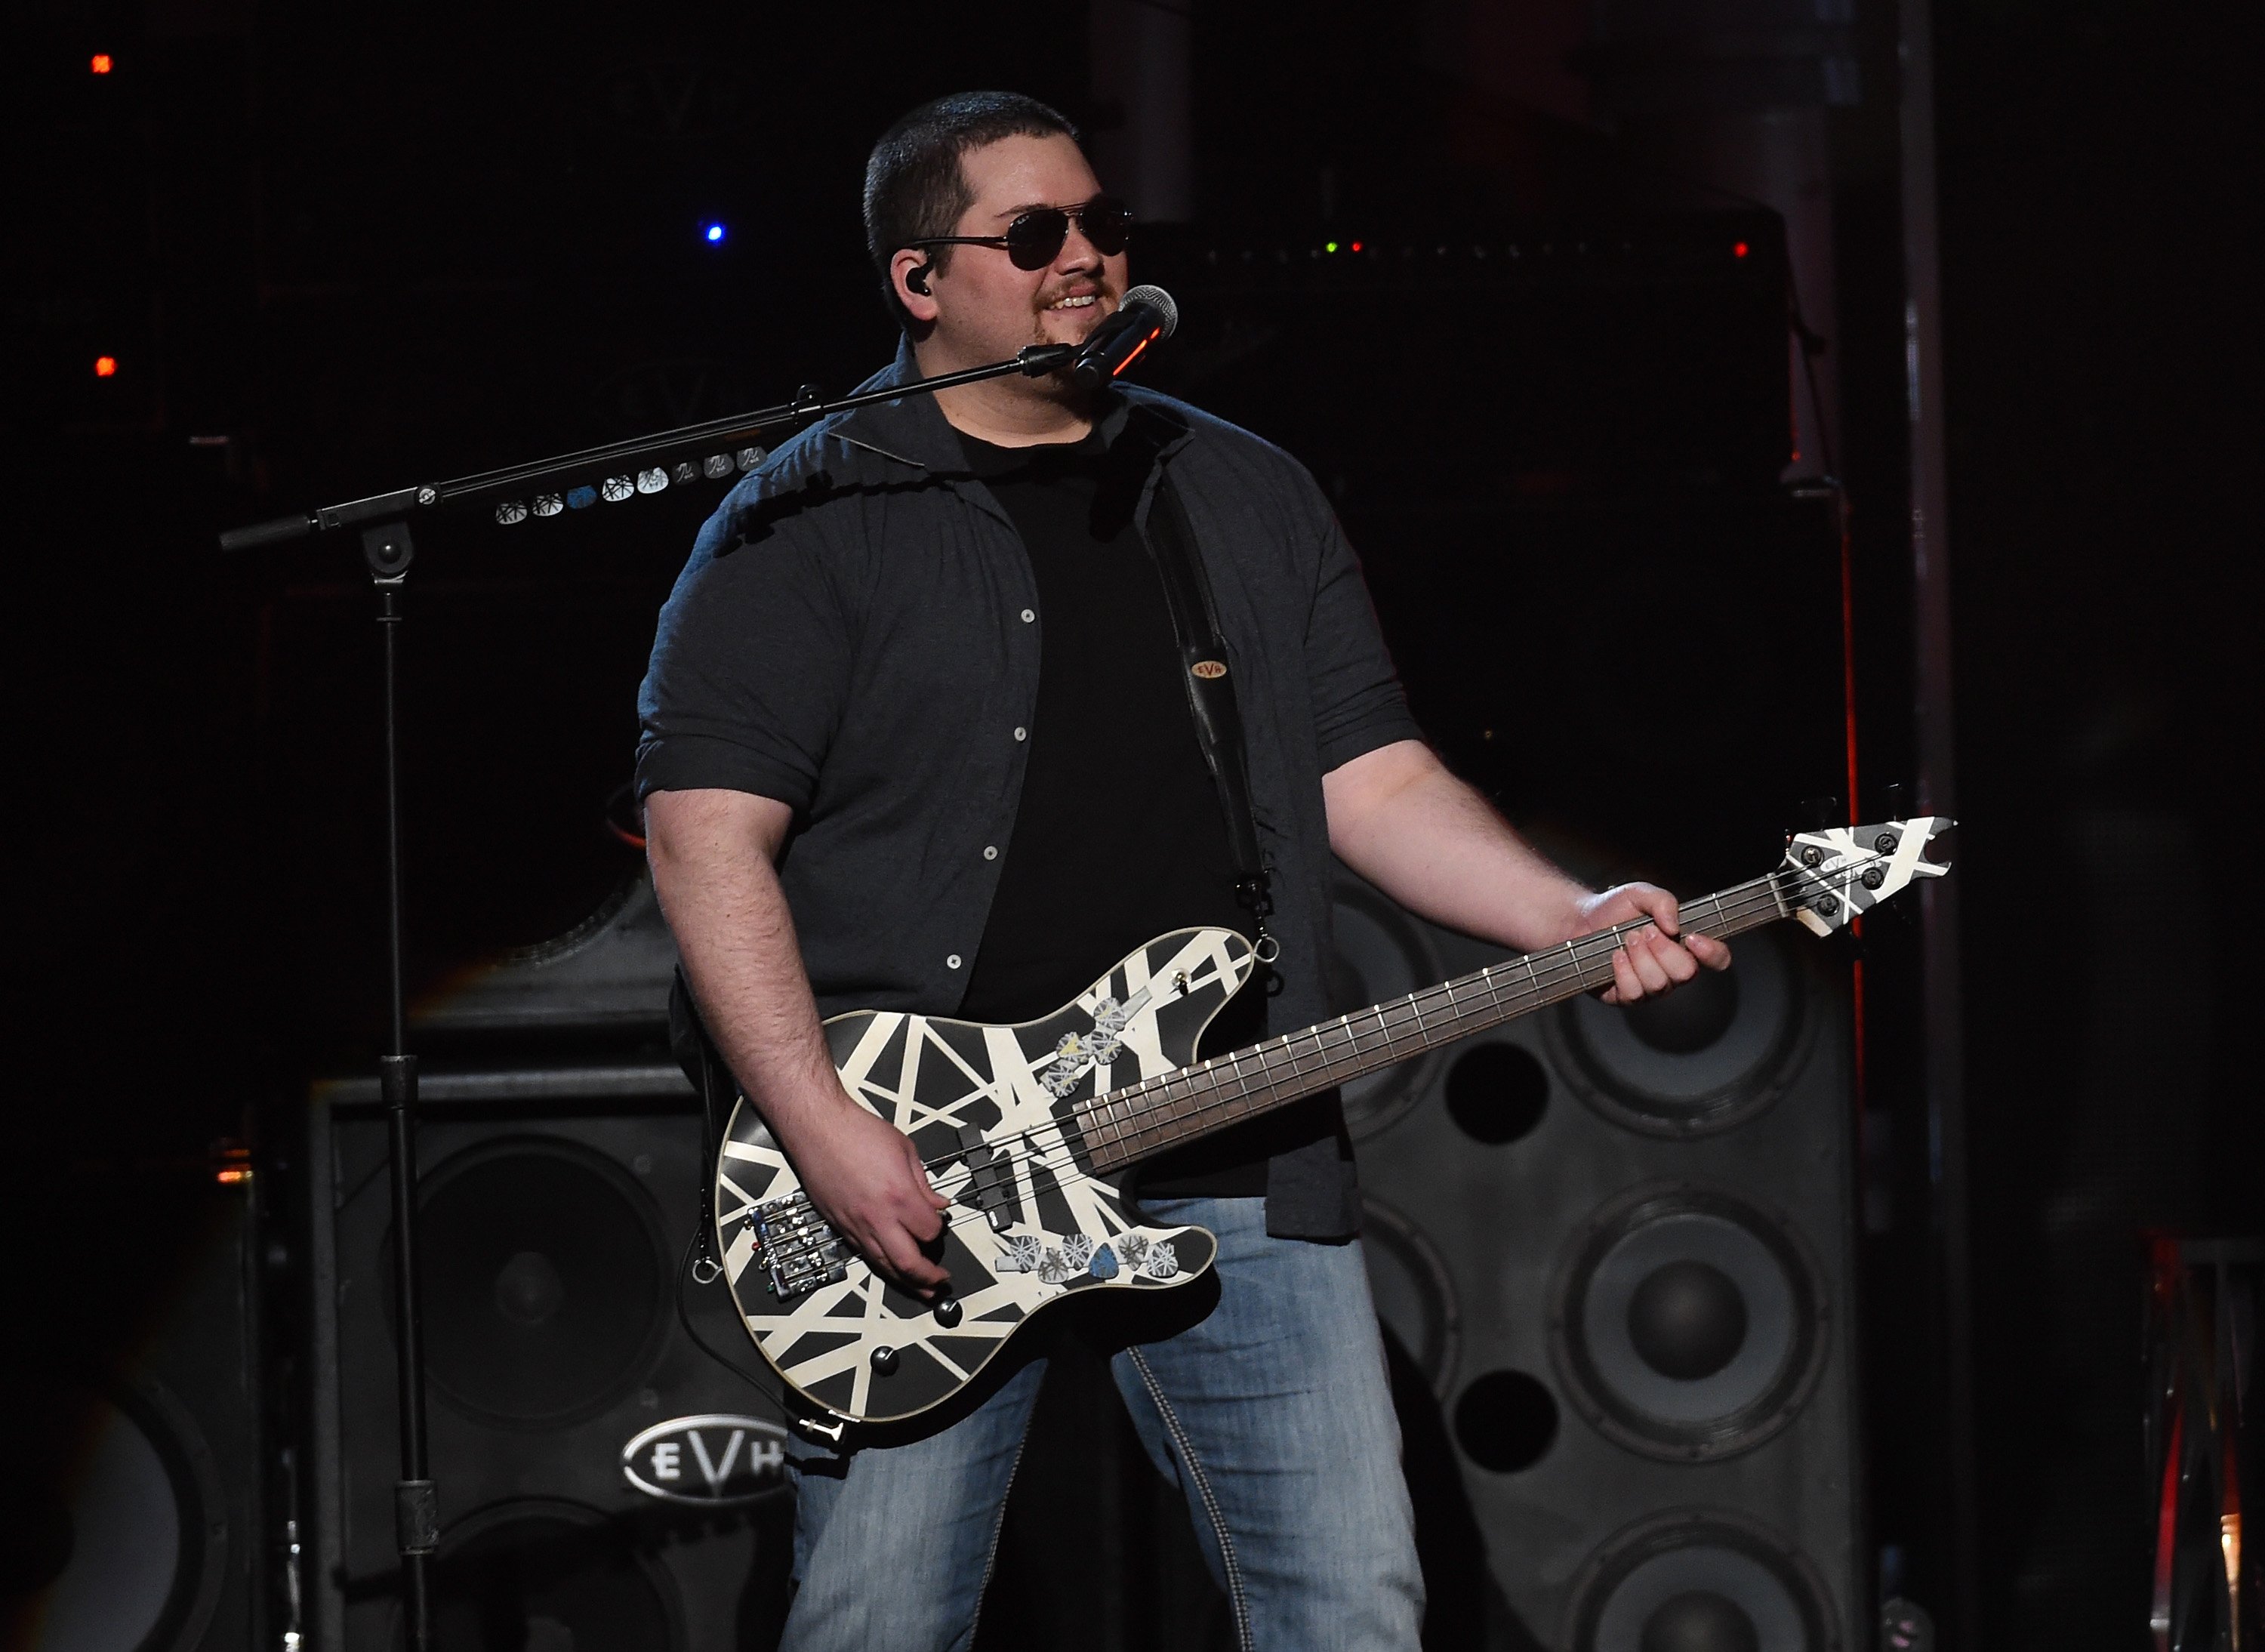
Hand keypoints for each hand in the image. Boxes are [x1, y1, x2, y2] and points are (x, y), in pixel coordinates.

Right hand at [776, 1099, 952, 1296]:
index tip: (940, 1225)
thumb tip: (938, 1203)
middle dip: (928, 1278)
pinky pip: (864, 1256)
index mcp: (899, 1195)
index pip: (930, 1232)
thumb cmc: (856, 1131)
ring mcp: (855, 1224)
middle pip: (908, 1263)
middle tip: (940, 1282)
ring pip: (884, 1266)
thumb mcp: (904, 1149)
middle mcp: (877, 1216)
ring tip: (922, 1289)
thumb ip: (923, 1182)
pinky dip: (881, 1266)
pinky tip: (891, 1268)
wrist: (817, 1128)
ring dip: (906, 1282)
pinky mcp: (839, 1226)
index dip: (939, 1231)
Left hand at [1573, 882, 1732, 1004]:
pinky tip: (1615, 956)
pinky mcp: (1627, 998)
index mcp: (1685, 946)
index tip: (1692, 937)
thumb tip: (1674, 927)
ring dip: (1640, 957)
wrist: (1579, 921)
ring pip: (1659, 984)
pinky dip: (1623, 970)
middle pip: (1686, 974)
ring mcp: (1650, 987)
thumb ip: (1663, 901)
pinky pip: (1634, 993)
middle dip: (1664, 950)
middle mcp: (1672, 971)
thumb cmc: (1615, 908)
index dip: (1712, 953)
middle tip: (1643, 932)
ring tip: (1626, 939)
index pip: (1717, 959)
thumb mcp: (1640, 893)